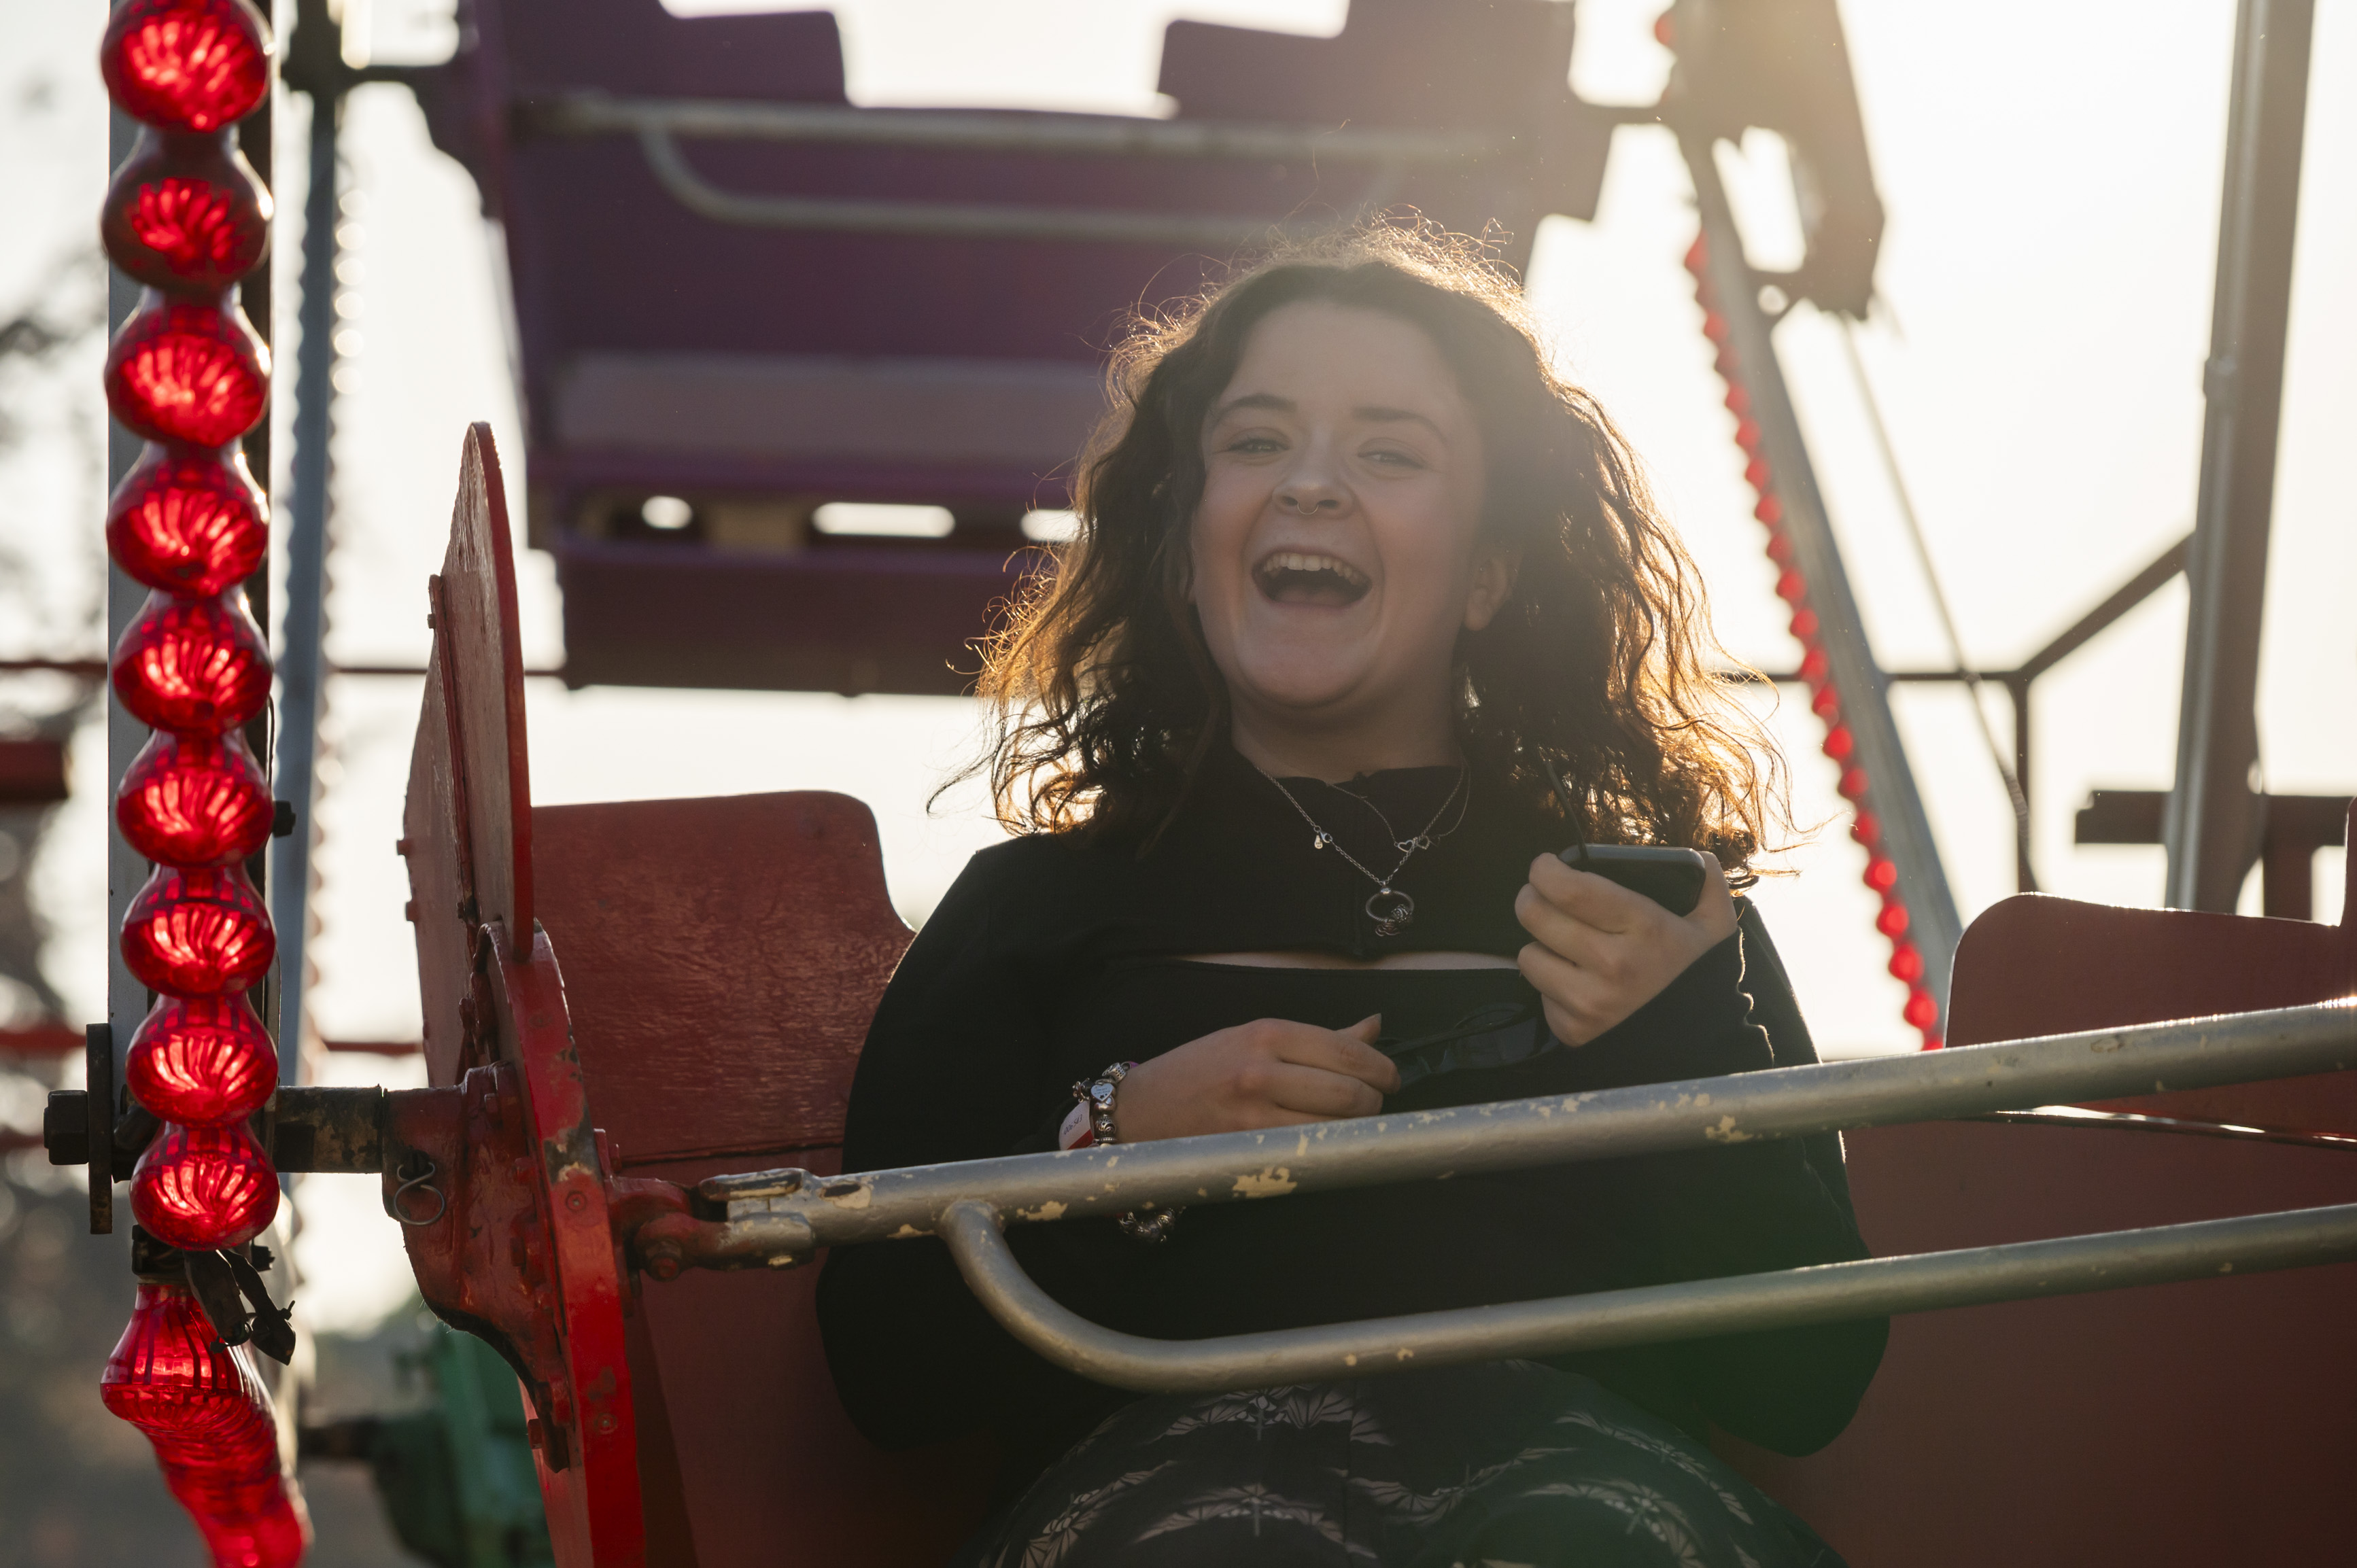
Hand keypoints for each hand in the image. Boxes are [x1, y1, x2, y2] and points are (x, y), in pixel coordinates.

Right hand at [1113, 1015, 1398, 1141]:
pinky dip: (1328, 1152)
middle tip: (1372, 1107)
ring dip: (1355, 1132)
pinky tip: (1326, 1147)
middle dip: (1374, 1104)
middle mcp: (1262, 1069)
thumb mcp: (1254, 1038)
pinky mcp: (1246, 1149)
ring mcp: (1254, 1113)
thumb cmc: (1200, 1071)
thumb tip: (1374, 1026)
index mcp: (1268, 1033)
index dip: (1383, 1070)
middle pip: (1351, 1092)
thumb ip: (1319, 1038)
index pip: (1349, 1051)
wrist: (1142, 1109)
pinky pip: (1309, 1154)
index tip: (1390, 1080)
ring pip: (1335, 1128)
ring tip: (1350, 1128)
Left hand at [1515, 852, 1737, 1045]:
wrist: (1700, 1044)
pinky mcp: (1573, 1030)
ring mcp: (1590, 1002)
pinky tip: (1576, 981)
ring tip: (1564, 945)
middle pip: (1536, 915)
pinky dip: (1551, 985)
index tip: (1544, 866)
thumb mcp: (1715, 926)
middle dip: (1531, 897)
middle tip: (1540, 895)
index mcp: (1644, 928)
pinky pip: (1539, 993)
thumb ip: (1708, 882)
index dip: (1545, 870)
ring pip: (1528, 955)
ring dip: (1540, 945)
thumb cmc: (1697, 974)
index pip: (1571, 889)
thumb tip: (1695, 856)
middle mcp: (1613, 965)